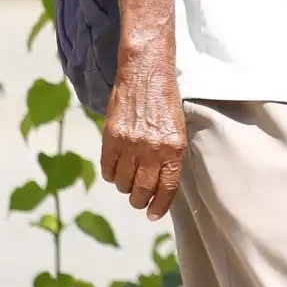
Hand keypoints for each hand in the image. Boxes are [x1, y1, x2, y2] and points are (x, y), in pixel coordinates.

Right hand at [99, 54, 186, 221]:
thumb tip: (161, 188)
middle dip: (140, 200)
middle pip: (142, 192)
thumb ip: (170, 158)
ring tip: (128, 178)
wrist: (146, 72)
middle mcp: (153, 150)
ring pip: (123, 184)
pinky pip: (108, 170)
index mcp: (174, 149)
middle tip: (139, 198)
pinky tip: (116, 168)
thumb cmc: (166, 101)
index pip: (166, 190)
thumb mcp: (178, 130)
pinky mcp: (111, 138)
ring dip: (125, 187)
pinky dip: (111, 174)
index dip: (159, 207)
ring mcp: (130, 144)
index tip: (153, 214)